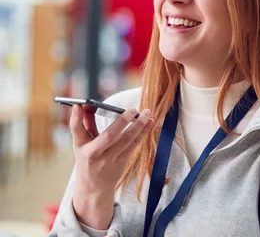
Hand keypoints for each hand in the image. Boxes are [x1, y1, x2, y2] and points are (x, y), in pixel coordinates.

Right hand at [70, 104, 153, 228]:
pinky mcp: (121, 163)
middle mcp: (94, 154)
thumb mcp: (82, 144)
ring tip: (147, 113)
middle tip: (132, 110)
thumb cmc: (88, 160)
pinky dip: (142, 133)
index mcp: (80, 147)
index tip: (79, 105)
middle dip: (121, 122)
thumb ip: (85, 125)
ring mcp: (108, 160)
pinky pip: (133, 146)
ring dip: (138, 126)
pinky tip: (150, 123)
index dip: (76, 118)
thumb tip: (86, 105)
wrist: (93, 188)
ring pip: (126, 141)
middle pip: (109, 136)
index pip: (76, 131)